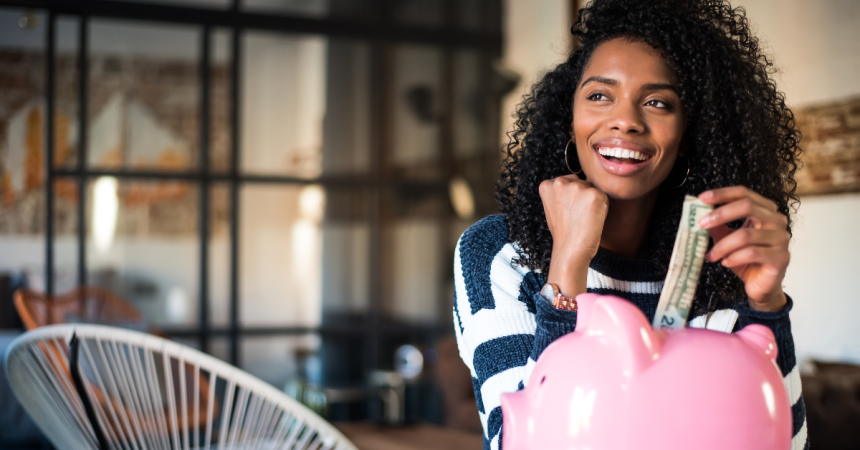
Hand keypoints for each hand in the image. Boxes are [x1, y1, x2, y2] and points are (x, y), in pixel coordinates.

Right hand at [540, 174, 608, 296]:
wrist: (570, 250)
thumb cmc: (564, 233)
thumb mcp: (553, 207)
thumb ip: (561, 193)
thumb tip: (579, 182)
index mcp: (547, 185)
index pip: (568, 182)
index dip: (571, 198)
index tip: (566, 212)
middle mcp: (560, 182)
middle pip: (581, 183)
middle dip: (582, 198)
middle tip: (575, 217)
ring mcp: (577, 187)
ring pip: (593, 190)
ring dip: (592, 203)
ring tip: (583, 219)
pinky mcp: (594, 194)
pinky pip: (604, 197)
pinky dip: (602, 209)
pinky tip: (591, 220)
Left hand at [697, 187, 789, 311]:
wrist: (760, 286)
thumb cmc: (746, 260)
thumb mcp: (728, 239)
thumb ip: (718, 226)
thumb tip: (701, 215)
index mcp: (765, 211)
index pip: (744, 193)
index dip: (723, 194)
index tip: (702, 198)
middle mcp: (777, 221)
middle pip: (748, 206)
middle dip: (720, 214)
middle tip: (701, 224)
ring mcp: (781, 239)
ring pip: (746, 234)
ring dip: (723, 245)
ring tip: (711, 255)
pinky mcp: (781, 258)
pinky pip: (752, 253)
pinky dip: (734, 257)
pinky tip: (725, 262)